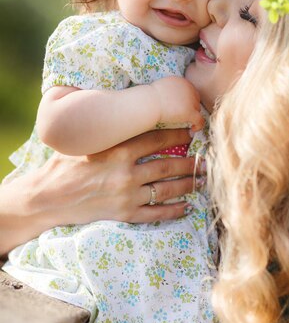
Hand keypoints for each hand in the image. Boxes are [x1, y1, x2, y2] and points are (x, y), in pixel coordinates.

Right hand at [0, 129, 201, 253]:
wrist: (48, 198)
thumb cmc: (64, 164)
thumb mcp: (85, 141)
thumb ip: (108, 129)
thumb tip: (123, 108)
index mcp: (118, 149)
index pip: (157, 139)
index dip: (178, 134)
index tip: (192, 131)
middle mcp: (126, 172)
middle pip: (168, 165)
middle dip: (191, 161)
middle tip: (206, 158)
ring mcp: (127, 196)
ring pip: (166, 189)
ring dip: (188, 184)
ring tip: (202, 180)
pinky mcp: (124, 214)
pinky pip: (155, 213)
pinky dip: (173, 211)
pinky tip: (186, 207)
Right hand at [151, 77, 203, 131]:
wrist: (149, 102)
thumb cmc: (150, 97)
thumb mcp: (163, 87)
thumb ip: (171, 89)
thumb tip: (173, 99)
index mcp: (182, 81)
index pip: (190, 90)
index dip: (188, 99)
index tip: (182, 106)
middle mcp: (189, 88)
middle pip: (195, 99)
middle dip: (191, 106)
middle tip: (183, 114)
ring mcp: (191, 100)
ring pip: (197, 109)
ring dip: (193, 115)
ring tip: (187, 122)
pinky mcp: (190, 112)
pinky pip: (200, 120)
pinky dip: (198, 125)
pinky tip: (193, 129)